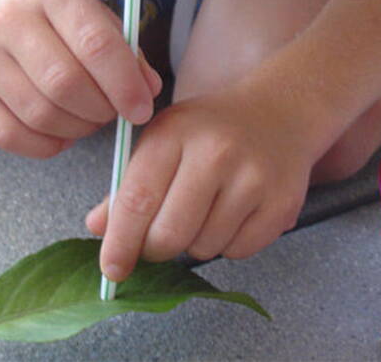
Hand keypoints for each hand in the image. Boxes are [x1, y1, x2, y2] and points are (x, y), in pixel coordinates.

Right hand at [0, 0, 161, 157]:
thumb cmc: (64, 27)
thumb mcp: (102, 25)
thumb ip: (130, 57)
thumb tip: (147, 91)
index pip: (95, 44)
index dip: (124, 85)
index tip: (141, 110)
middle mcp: (10, 18)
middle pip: (64, 84)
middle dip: (99, 111)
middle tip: (110, 114)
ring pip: (39, 114)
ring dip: (75, 130)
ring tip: (86, 120)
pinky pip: (9, 136)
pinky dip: (45, 146)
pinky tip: (59, 135)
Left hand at [86, 83, 317, 281]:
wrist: (279, 111)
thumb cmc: (210, 129)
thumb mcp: (163, 141)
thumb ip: (129, 186)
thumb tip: (99, 228)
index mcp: (174, 134)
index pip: (137, 200)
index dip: (120, 243)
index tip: (112, 269)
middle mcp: (215, 153)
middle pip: (170, 234)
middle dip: (156, 250)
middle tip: (158, 241)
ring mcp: (253, 179)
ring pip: (203, 248)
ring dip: (195, 244)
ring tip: (206, 211)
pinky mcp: (281, 203)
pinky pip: (238, 251)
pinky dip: (229, 244)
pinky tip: (234, 213)